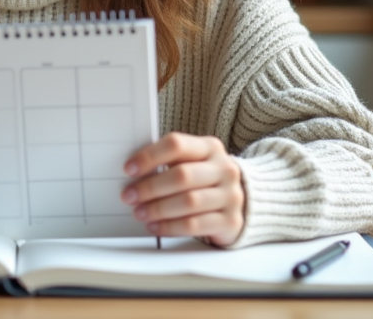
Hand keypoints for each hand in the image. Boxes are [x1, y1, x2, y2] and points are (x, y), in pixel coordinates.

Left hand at [120, 132, 244, 246]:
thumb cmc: (206, 179)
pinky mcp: (230, 221)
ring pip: (189, 202)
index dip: (150, 156)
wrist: (243, 202)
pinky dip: (169, 227)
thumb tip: (133, 172)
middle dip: (150, 187)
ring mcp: (230, 195)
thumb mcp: (194, 162)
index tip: (129, 169)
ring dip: (158, 209)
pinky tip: (155, 226)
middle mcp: (224, 169)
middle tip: (129, 196)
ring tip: (139, 213)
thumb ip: (169, 162)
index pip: (177, 144)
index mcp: (210, 147)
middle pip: (182, 176)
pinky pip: (194, 225)